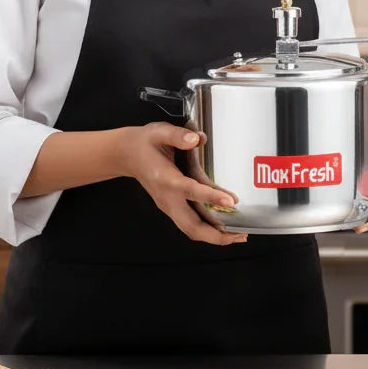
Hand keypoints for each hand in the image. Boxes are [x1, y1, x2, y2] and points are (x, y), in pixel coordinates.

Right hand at [119, 123, 247, 245]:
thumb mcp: (159, 131)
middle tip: (240, 235)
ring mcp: (169, 206)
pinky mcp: (171, 208)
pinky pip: (190, 225)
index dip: (211, 197)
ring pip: (191, 230)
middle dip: (216, 235)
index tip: (231, 201)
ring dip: (214, 237)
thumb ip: (178, 136)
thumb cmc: (145, 143)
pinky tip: (223, 229)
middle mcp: (167, 198)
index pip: (191, 191)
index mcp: (166, 179)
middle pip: (192, 226)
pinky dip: (207, 231)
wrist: (126, 155)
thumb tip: (197, 139)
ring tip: (237, 236)